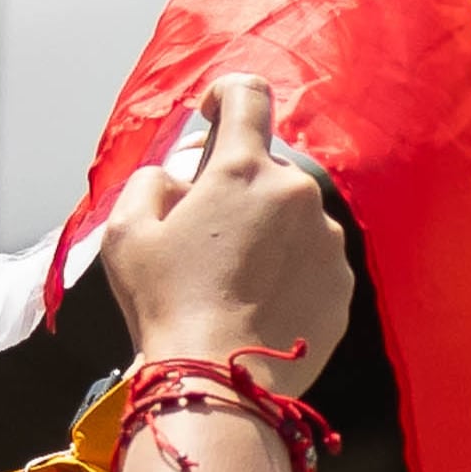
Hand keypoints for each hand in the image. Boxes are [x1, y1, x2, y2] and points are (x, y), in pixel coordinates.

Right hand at [99, 75, 353, 390]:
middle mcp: (298, 195)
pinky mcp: (343, 281)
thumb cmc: (167, 300)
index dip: (225, 96)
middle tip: (202, 230)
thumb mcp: (127, 229)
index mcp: (243, 170)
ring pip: (291, 216)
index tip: (212, 117)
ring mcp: (328, 240)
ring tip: (229, 277)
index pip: (247, 94)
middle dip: (234, 185)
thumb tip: (179, 177)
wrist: (222, 376)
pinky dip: (287, 268)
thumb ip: (153, 181)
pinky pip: (311, 258)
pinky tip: (257, 300)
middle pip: (265, 168)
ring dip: (264, 230)